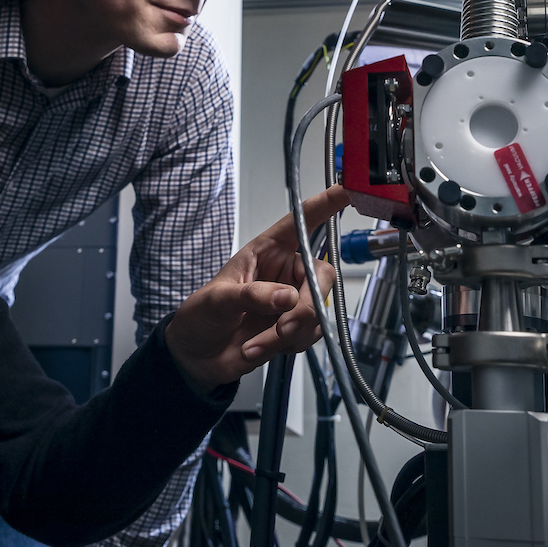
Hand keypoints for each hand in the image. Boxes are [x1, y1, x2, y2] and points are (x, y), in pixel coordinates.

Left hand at [162, 186, 347, 394]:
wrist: (198, 355)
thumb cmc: (201, 316)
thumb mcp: (217, 300)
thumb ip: (251, 295)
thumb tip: (287, 296)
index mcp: (267, 250)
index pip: (301, 221)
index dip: (326, 204)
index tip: (349, 190)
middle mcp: (285, 272)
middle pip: (321, 275)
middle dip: (308, 305)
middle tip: (284, 328)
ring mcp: (293, 301)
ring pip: (317, 311)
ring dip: (291, 332)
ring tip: (255, 343)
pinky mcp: (296, 329)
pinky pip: (310, 335)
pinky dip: (287, 346)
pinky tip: (258, 348)